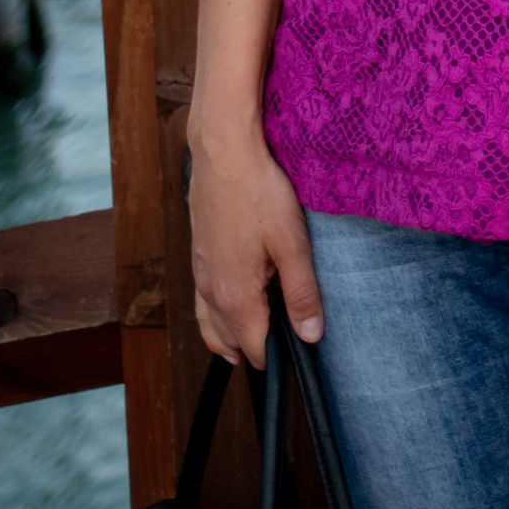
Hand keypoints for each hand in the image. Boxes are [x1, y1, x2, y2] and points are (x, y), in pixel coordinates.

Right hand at [184, 106, 322, 367]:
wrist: (222, 151)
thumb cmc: (258, 192)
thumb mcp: (292, 243)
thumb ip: (301, 293)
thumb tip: (310, 336)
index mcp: (235, 295)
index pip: (254, 347)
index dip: (275, 357)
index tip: (295, 356)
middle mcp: (211, 291)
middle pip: (228, 339)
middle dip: (250, 349)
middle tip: (275, 351)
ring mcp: (200, 272)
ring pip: (208, 322)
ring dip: (227, 337)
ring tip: (244, 347)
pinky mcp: (197, 253)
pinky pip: (201, 300)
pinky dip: (213, 315)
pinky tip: (227, 304)